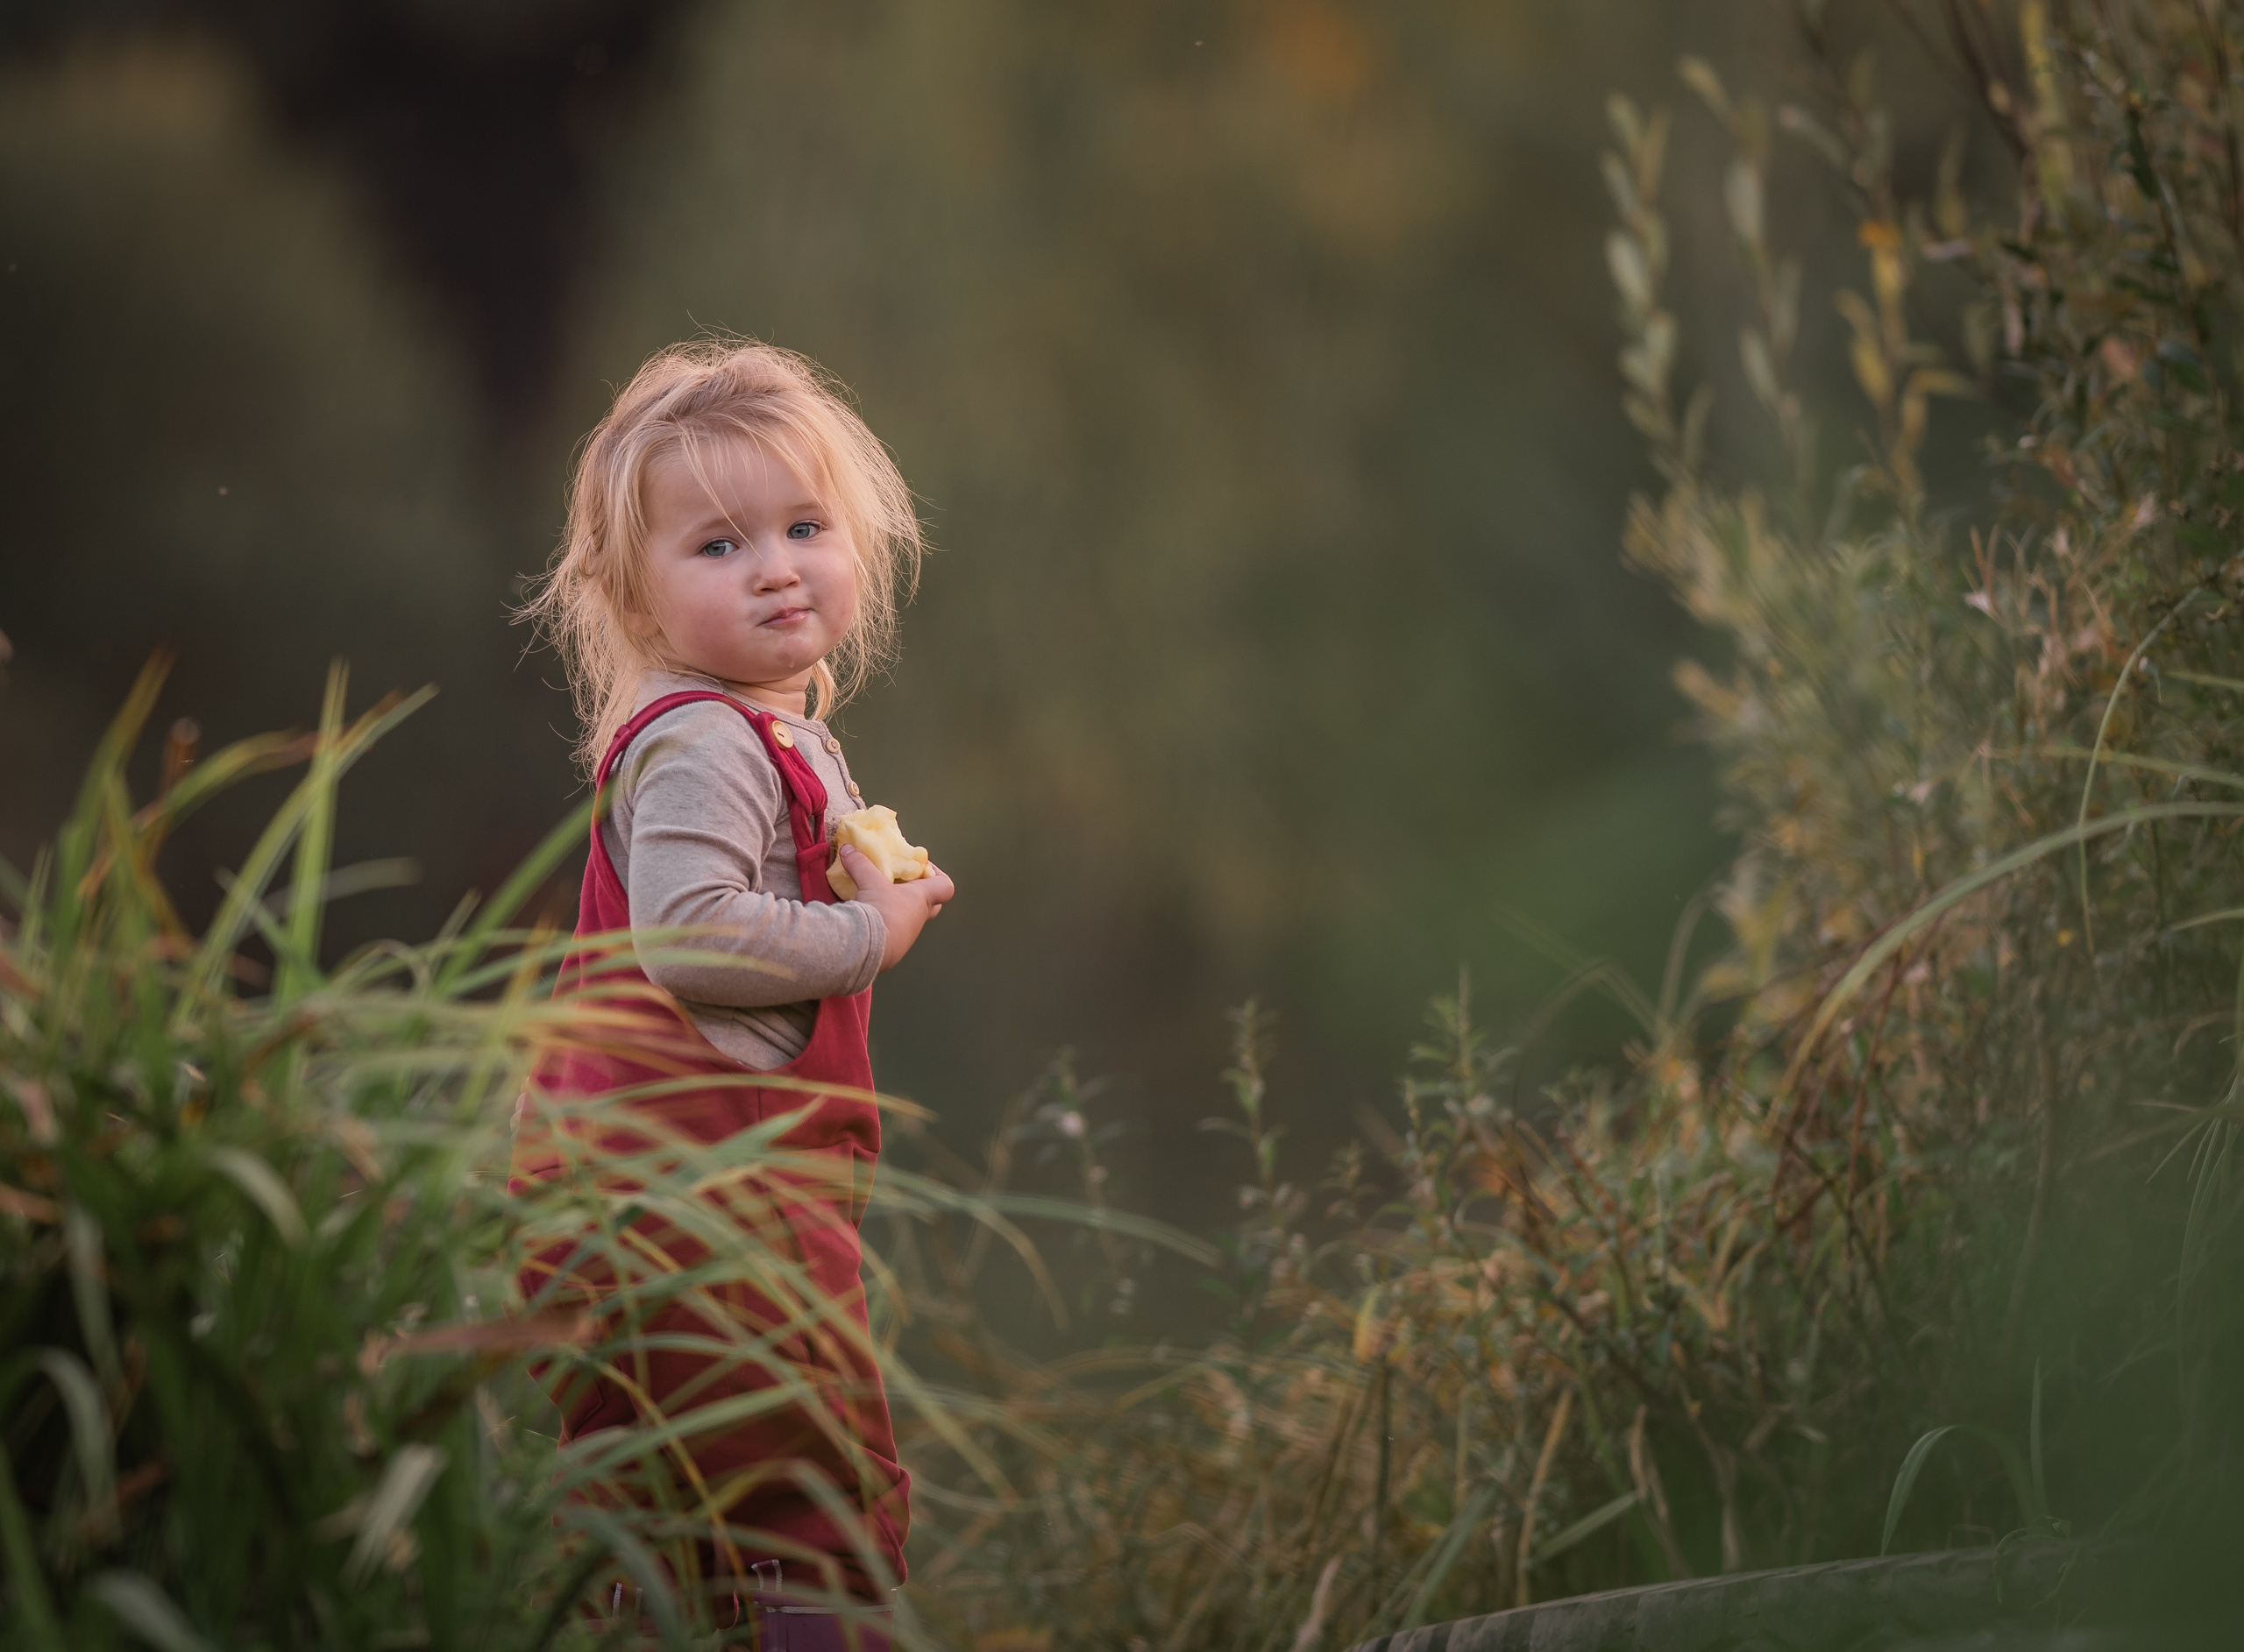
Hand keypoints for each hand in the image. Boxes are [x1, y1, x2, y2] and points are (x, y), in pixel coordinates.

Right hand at [838, 847, 956, 970]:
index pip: (945, 886)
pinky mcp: (894, 949)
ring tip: (877, 898)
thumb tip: (847, 848)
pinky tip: (868, 917)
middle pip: (931, 904)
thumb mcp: (869, 882)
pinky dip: (884, 923)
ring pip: (910, 918)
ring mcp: (908, 935)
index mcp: (921, 898)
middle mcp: (919, 917)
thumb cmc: (880, 911)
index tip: (920, 867)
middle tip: (901, 882)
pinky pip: (894, 932)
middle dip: (919, 892)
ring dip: (898, 908)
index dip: (937, 874)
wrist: (869, 949)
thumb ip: (860, 864)